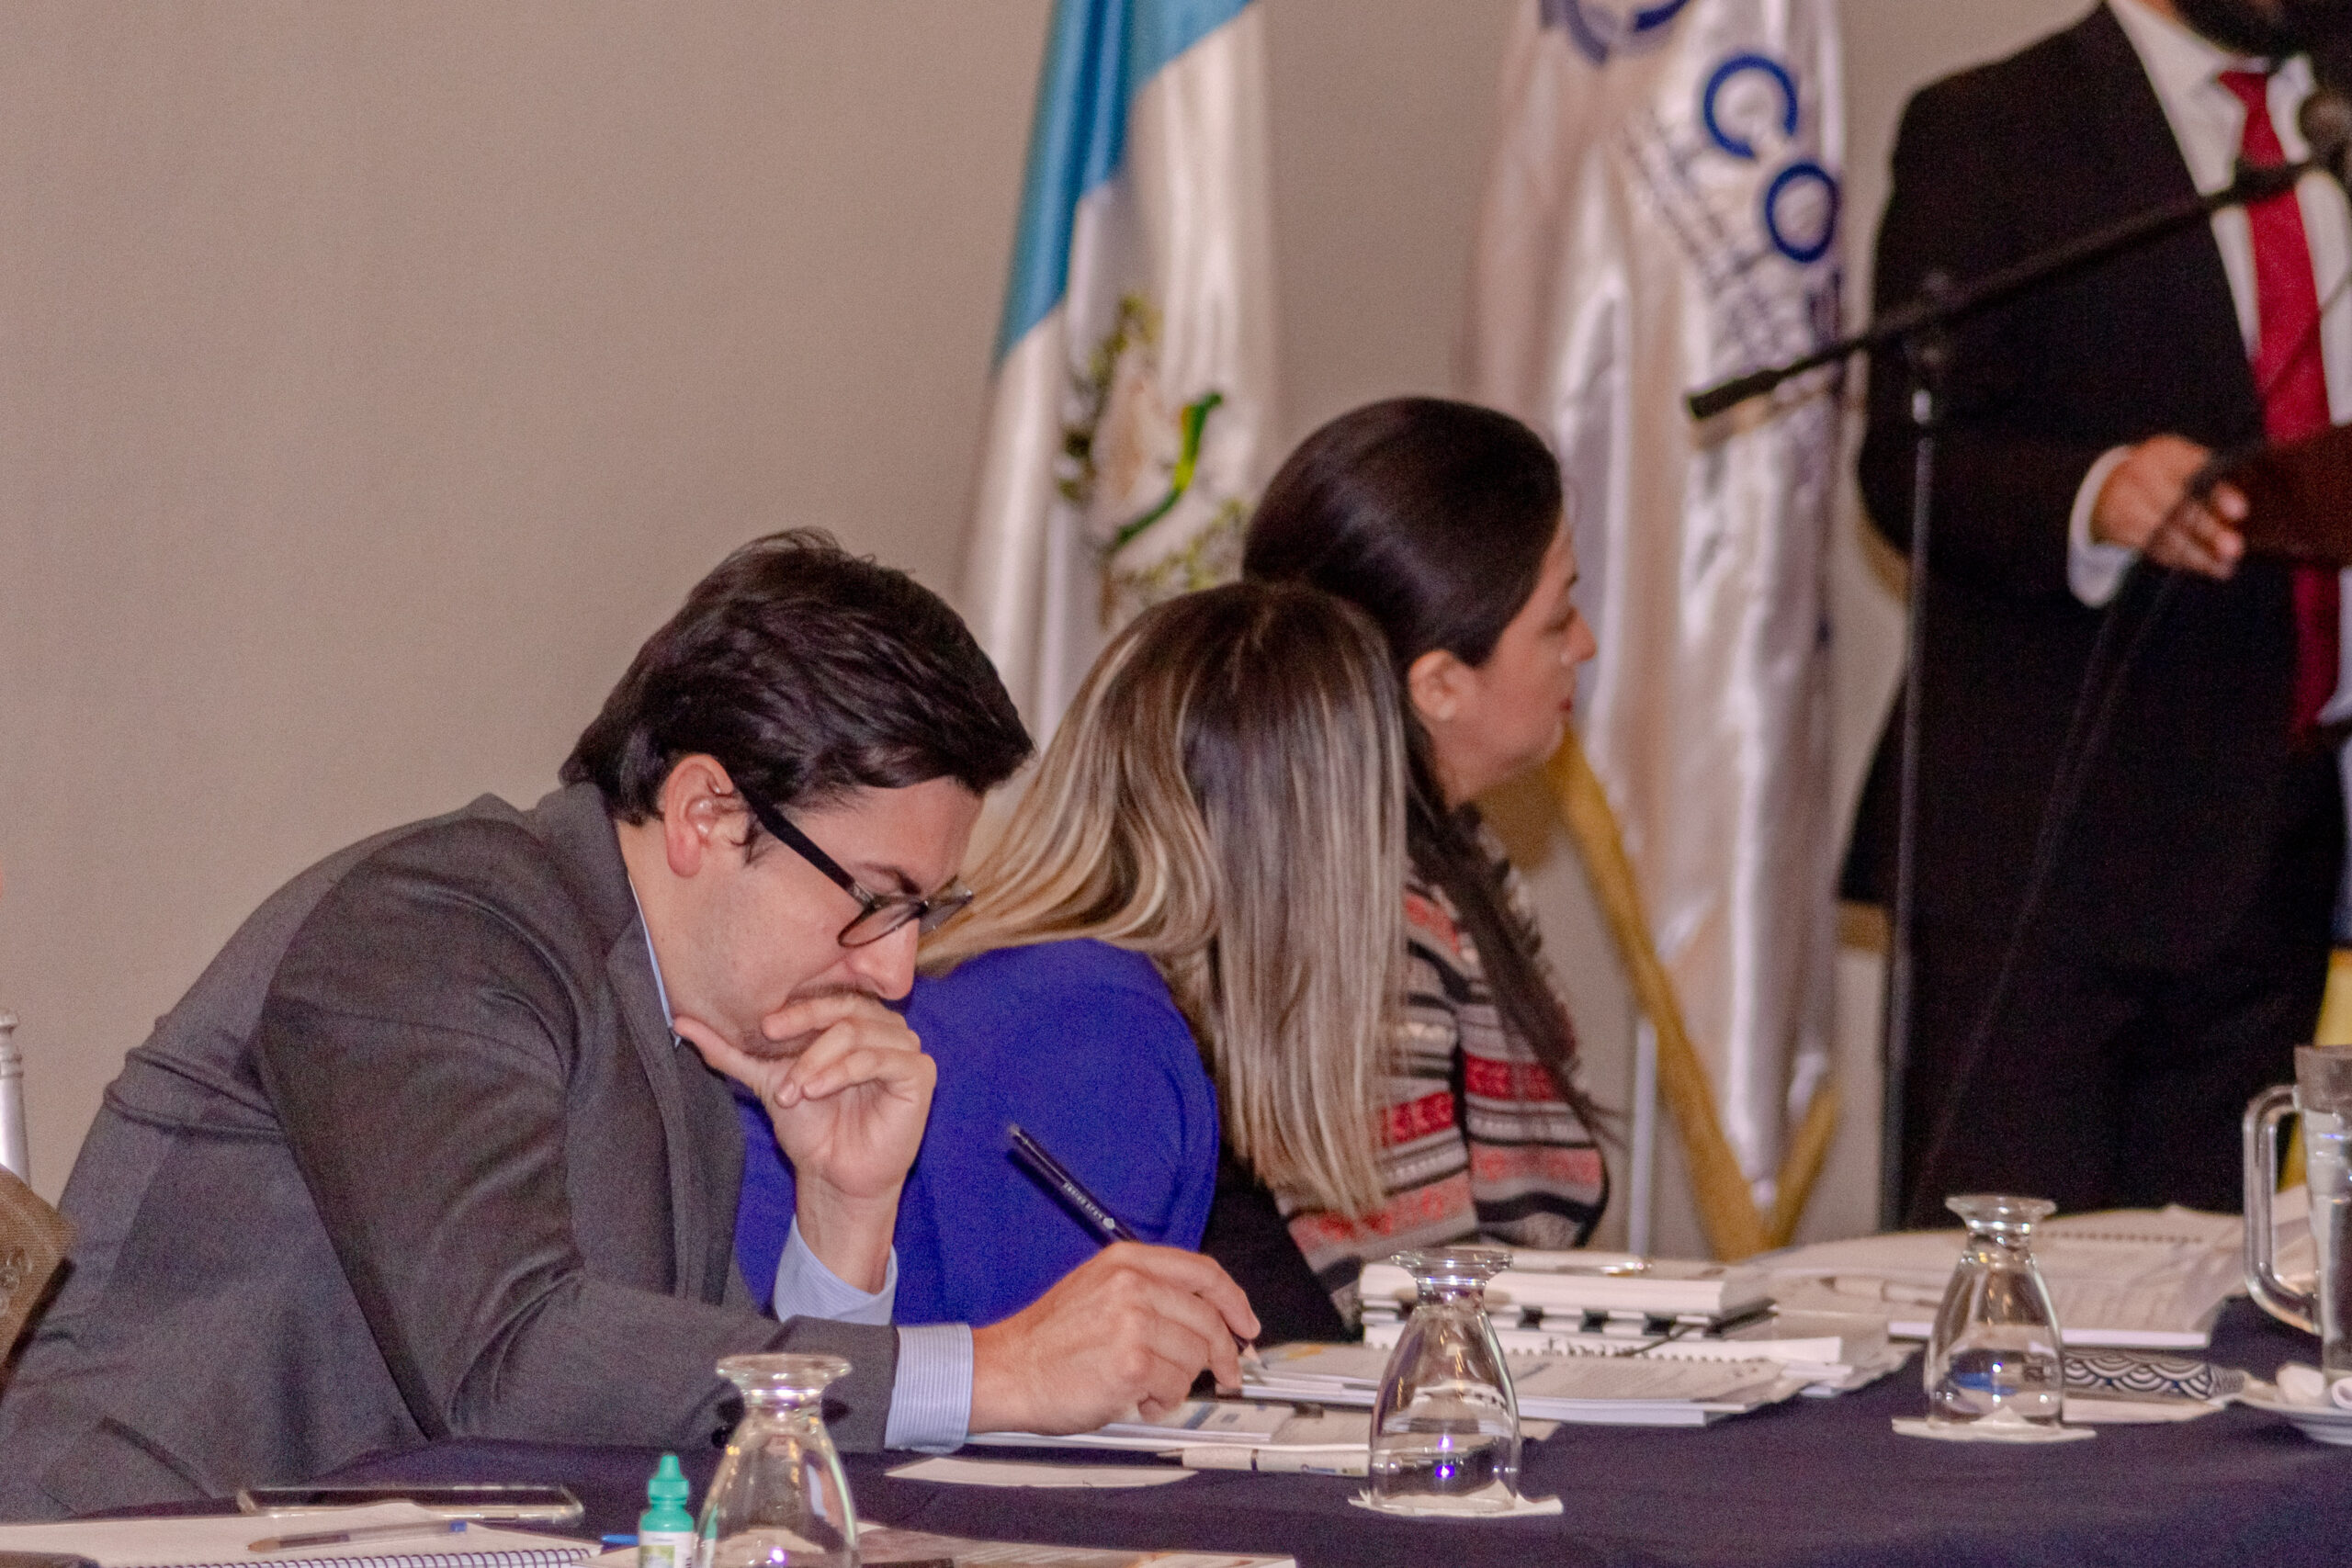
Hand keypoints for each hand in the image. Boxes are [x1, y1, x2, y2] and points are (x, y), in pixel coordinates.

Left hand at [674, 993, 933, 1291]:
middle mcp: (884, 1027)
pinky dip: (844, 1072)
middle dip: (805, 1032)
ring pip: (858, 1033)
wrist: (834, 1174)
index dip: (798, 1009)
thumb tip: (680, 1020)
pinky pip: (882, 1059)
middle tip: (776, 1063)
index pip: (830, 996)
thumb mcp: (765, 1080)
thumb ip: (729, 1050)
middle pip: (845, 1009)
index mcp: (854, 1020)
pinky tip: (819, 1091)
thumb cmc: (810, 1126)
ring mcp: (906, 1048)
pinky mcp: (920, 1073)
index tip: (764, 1030)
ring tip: (795, 1092)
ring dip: (818, 1062)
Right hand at [968, 1244, 1259, 1433]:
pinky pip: (1175, 1388)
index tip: (1247, 1325)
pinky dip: (1162, 1402)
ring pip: (1195, 1359)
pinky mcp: (1132, 1364)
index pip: (1204, 1272)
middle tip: (1227, 1374)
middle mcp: (1133, 1285)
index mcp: (1127, 1261)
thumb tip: (1206, 1316)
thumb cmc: (1046, 1340)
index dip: (1234, 1302)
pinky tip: (1138, 1400)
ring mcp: (1133, 1323)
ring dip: (1179, 1383)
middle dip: (1224, 1355)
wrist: (1006, 1370)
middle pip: (1209, 1319)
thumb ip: (1149, 1291)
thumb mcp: (1097, 1289)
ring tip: (1147, 1387)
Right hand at [2090, 434, 2245, 579]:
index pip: (2196, 471)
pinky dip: (2179, 560)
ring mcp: (2125, 500)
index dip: (2218, 492)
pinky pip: (2153, 547)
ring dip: (2196, 554)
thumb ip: (2211, 480)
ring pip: (2165, 534)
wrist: (2111, 485)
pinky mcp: (2117, 527)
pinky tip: (2202, 566)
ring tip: (2223, 566)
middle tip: (2234, 549)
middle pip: (2178, 506)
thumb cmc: (2164, 475)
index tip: (2240, 511)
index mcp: (2166, 453)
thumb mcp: (2184, 465)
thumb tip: (2239, 515)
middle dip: (2208, 530)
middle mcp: (2141, 473)